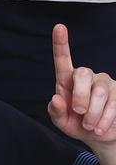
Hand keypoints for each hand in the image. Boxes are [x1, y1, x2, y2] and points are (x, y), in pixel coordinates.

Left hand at [49, 24, 115, 144]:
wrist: (99, 137)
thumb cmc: (77, 124)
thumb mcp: (61, 122)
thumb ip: (55, 112)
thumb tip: (56, 98)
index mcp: (68, 80)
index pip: (63, 59)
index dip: (61, 43)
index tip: (59, 27)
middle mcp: (88, 76)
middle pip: (83, 74)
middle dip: (80, 97)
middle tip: (79, 113)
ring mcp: (106, 83)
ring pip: (100, 93)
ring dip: (94, 114)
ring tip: (90, 126)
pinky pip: (115, 103)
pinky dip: (106, 120)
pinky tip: (101, 128)